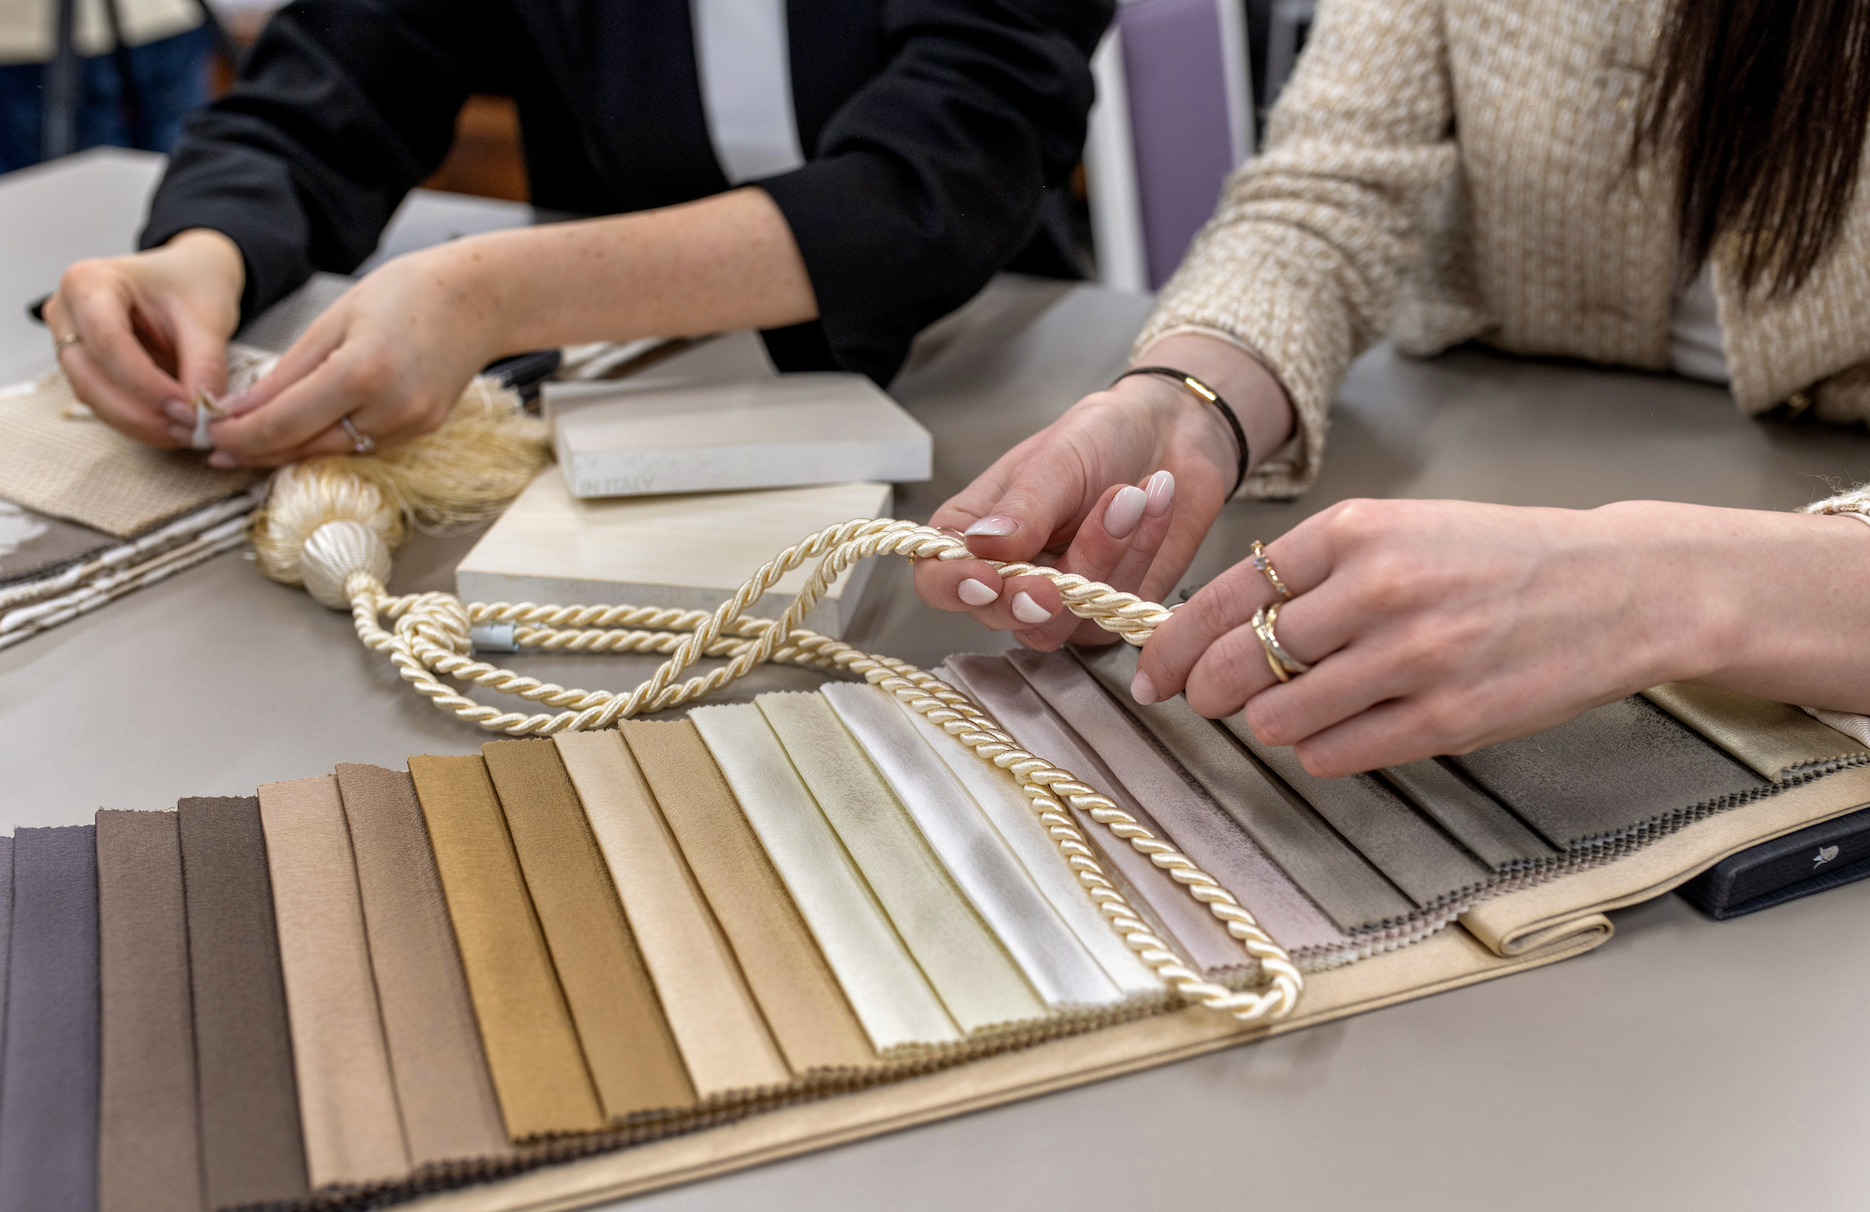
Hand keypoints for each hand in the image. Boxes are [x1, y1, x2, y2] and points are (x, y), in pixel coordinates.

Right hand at [44, 229, 243, 447]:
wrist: (189, 276)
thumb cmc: (192, 283)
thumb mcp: (208, 317)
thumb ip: (205, 364)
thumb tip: (203, 411)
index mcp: (89, 282)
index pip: (107, 343)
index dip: (146, 384)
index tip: (188, 408)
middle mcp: (67, 311)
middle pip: (90, 376)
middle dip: (140, 412)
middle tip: (189, 430)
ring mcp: (68, 340)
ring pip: (91, 396)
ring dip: (138, 423)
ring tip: (185, 432)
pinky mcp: (83, 365)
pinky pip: (102, 402)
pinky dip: (136, 421)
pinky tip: (171, 428)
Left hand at [189, 242, 509, 466]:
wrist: (477, 300)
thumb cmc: (409, 294)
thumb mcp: (333, 321)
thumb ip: (285, 373)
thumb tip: (241, 410)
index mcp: (361, 373)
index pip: (283, 423)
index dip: (240, 436)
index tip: (211, 435)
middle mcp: (390, 408)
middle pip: (305, 447)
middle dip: (258, 450)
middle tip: (220, 449)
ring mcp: (410, 424)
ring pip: (332, 453)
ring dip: (291, 451)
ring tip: (254, 444)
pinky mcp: (421, 430)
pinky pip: (362, 445)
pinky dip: (328, 441)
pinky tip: (305, 433)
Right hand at [915, 334, 1291, 649]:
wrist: (1171, 435)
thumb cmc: (1100, 438)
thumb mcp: (1056, 459)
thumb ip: (1021, 508)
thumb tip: (979, 545)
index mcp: (972, 530)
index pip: (936, 577)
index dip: (952, 587)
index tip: (987, 579)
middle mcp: (1008, 574)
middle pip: (997, 615)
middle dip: (1034, 596)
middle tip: (1062, 576)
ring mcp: (1056, 601)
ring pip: (1060, 623)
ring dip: (1103, 559)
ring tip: (1134, 495)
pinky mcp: (1105, 613)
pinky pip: (1113, 612)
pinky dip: (1139, 557)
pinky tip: (1153, 507)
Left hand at [1131, 498, 1867, 776]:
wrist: (1616, 587)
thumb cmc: (1499, 557)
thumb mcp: (1400, 529)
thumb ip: (1315, 569)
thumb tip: (1221, 622)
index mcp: (1356, 532)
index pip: (1226, 597)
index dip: (1173, 643)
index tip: (1151, 671)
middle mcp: (1376, 591)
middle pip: (1237, 662)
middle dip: (1204, 690)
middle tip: (1200, 700)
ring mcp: (1411, 660)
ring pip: (1278, 715)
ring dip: (1267, 722)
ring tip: (1287, 710)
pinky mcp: (1445, 721)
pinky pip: (1335, 754)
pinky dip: (1319, 750)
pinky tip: (1336, 731)